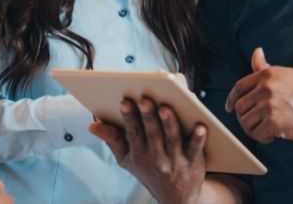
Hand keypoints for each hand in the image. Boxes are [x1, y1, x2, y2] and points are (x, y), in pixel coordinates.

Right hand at [90, 97, 206, 203]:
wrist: (177, 198)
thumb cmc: (149, 170)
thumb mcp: (127, 160)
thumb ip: (111, 139)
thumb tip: (92, 124)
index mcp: (139, 154)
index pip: (133, 133)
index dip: (128, 117)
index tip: (124, 101)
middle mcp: (156, 158)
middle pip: (152, 134)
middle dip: (148, 117)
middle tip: (144, 99)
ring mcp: (175, 161)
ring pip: (172, 139)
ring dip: (169, 123)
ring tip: (166, 108)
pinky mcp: (193, 162)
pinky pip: (196, 149)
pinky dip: (198, 138)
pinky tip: (200, 125)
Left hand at [225, 47, 292, 142]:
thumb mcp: (287, 73)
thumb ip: (266, 67)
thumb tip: (256, 52)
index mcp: (267, 74)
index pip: (239, 87)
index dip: (231, 98)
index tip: (229, 107)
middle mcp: (265, 89)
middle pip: (240, 106)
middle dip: (243, 116)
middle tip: (251, 122)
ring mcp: (269, 106)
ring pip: (246, 121)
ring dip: (251, 129)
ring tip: (261, 130)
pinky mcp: (275, 124)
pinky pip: (257, 134)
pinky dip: (261, 138)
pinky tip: (270, 136)